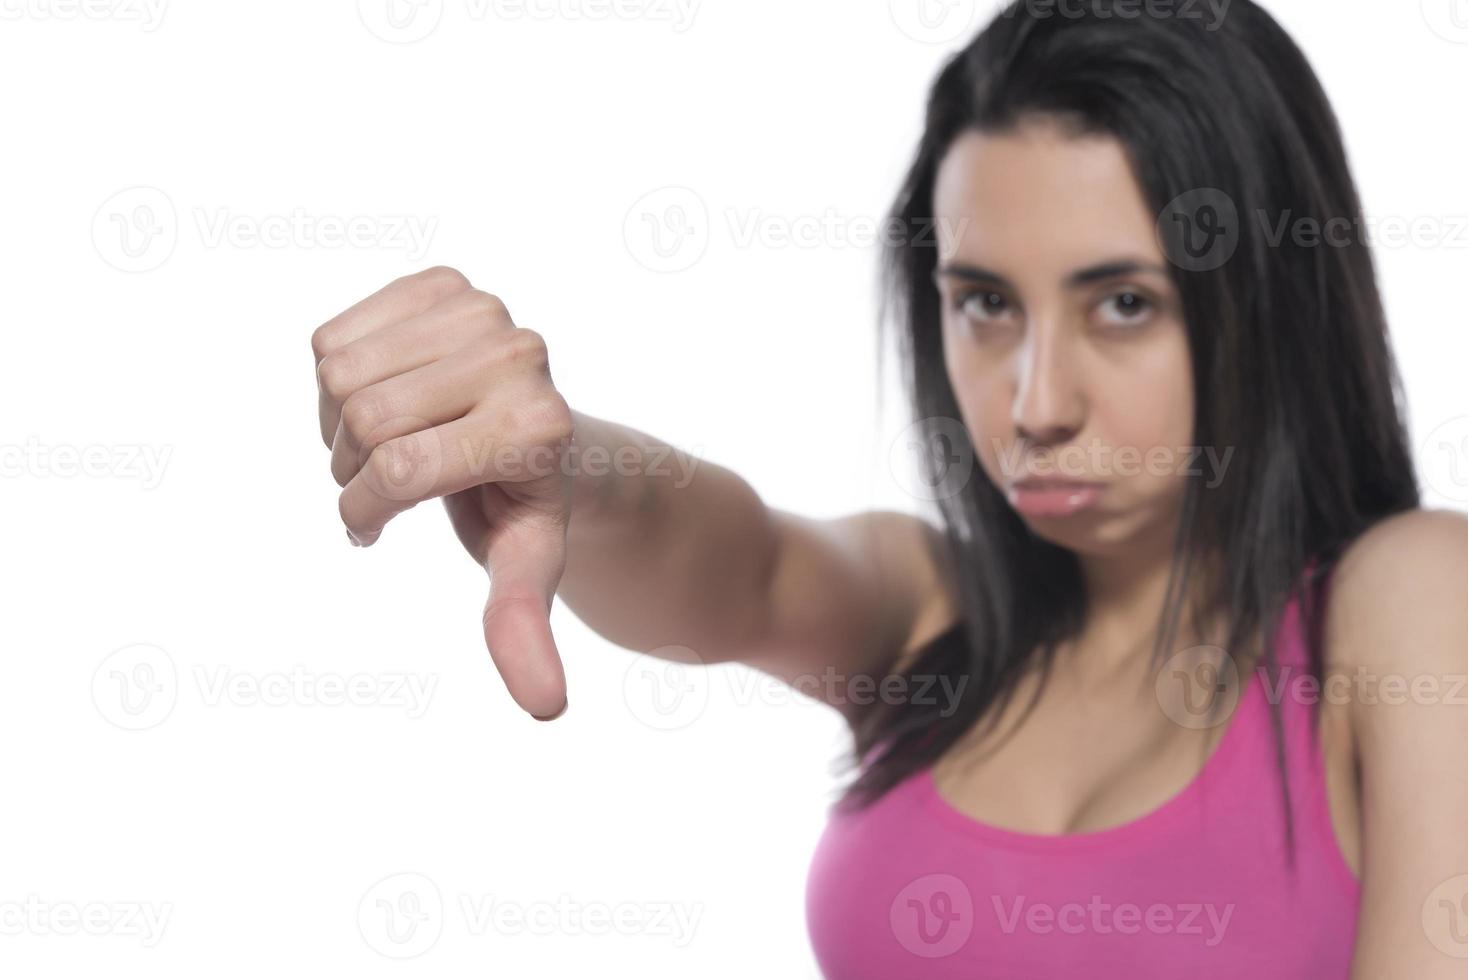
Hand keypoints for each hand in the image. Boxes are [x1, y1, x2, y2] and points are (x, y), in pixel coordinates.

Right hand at [311, 266, 573, 720]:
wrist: (541, 438)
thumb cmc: (526, 509)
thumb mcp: (524, 569)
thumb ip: (522, 629)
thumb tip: (545, 709)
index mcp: (539, 426)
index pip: (399, 470)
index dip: (367, 509)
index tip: (375, 528)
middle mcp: (521, 355)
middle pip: (365, 418)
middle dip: (353, 470)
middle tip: (385, 485)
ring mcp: (485, 310)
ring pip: (340, 373)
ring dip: (339, 426)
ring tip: (387, 443)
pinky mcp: (445, 285)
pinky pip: (334, 336)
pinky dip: (334, 379)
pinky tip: (381, 399)